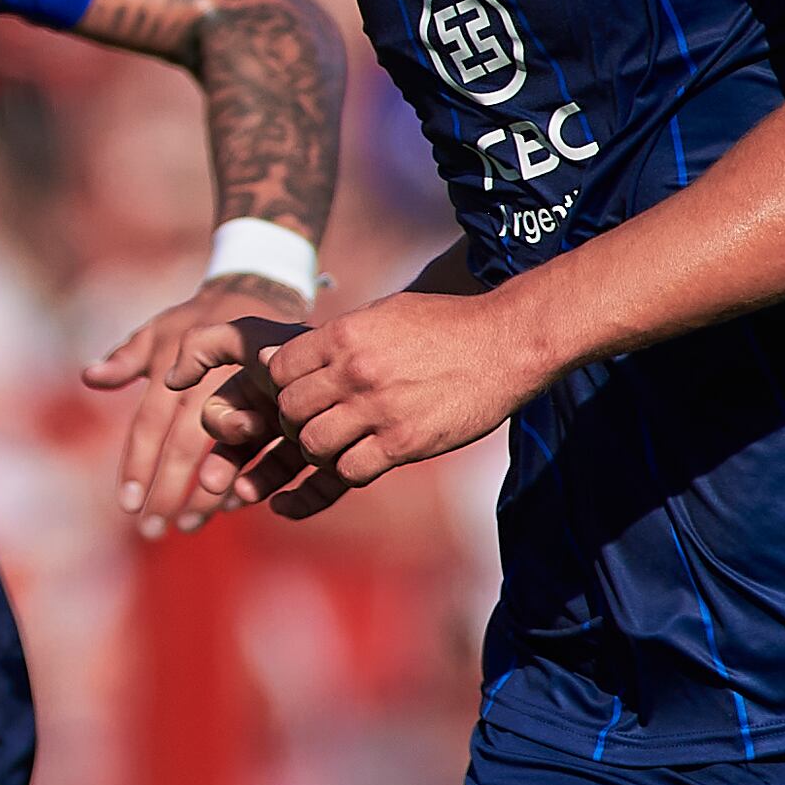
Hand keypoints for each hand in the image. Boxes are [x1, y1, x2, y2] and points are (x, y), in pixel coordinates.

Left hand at [77, 279, 309, 537]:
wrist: (264, 291)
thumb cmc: (200, 316)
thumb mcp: (160, 329)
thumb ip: (127, 358)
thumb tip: (89, 378)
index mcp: (178, 364)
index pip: (150, 424)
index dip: (137, 464)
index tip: (125, 504)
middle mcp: (214, 378)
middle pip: (186, 443)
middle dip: (168, 490)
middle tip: (152, 531)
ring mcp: (255, 390)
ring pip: (231, 451)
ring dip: (209, 493)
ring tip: (190, 525)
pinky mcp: (289, 403)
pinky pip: (274, 449)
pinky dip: (254, 477)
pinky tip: (234, 503)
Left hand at [256, 283, 553, 513]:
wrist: (507, 344)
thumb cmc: (444, 325)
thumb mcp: (382, 314)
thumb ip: (334, 338)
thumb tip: (277, 354)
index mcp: (342, 335)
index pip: (277, 369)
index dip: (280, 386)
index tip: (300, 392)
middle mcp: (353, 372)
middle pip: (289, 410)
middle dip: (293, 422)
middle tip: (314, 423)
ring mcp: (379, 409)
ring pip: (313, 445)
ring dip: (318, 451)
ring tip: (337, 445)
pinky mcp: (406, 442)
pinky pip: (351, 471)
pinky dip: (348, 470)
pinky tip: (364, 460)